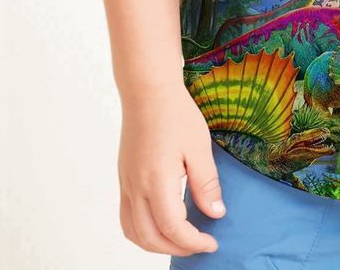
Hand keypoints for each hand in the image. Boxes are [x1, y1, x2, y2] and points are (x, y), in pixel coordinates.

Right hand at [117, 83, 225, 255]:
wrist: (147, 90)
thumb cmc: (175, 113)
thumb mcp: (199, 147)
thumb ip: (206, 184)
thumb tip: (216, 214)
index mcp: (156, 180)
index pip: (172, 227)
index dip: (193, 241)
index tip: (212, 242)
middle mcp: (136, 187)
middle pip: (150, 237)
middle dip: (176, 248)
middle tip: (200, 245)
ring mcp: (126, 183)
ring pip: (133, 231)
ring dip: (156, 244)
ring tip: (180, 240)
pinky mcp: (123, 177)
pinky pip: (126, 217)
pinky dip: (142, 231)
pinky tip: (161, 223)